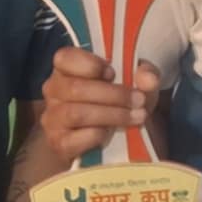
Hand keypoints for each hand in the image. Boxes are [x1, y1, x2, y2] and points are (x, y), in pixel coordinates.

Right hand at [41, 48, 159, 164]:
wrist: (119, 136)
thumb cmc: (122, 100)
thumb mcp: (139, 82)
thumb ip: (147, 74)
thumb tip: (148, 78)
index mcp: (67, 67)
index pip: (64, 58)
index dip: (89, 64)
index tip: (113, 73)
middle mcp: (54, 90)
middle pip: (75, 88)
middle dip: (113, 94)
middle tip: (139, 100)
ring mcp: (53, 118)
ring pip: (76, 114)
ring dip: (112, 115)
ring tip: (136, 117)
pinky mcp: (58, 143)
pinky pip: (74, 139)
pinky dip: (96, 136)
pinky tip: (110, 134)